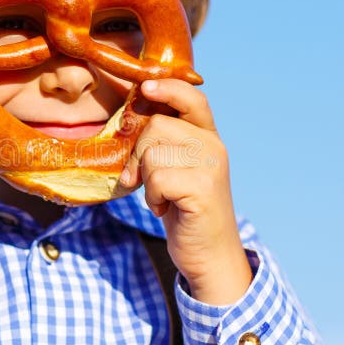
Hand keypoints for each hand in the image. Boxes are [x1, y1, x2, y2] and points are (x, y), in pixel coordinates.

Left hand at [120, 79, 252, 304]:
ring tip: (161, 197)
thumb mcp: (175, 171)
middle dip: (139, 155)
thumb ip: (163, 145)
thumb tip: (129, 122)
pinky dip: (152, 197)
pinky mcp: (203, 188)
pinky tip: (164, 209)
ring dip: (146, 180)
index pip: (192, 98)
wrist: (210, 256)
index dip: (168, 88)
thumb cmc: (184, 212)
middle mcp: (214, 146)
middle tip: (143, 181)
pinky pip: (157, 177)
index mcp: (208, 137)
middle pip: (157, 126)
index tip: (146, 88)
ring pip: (153, 153)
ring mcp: (211, 166)